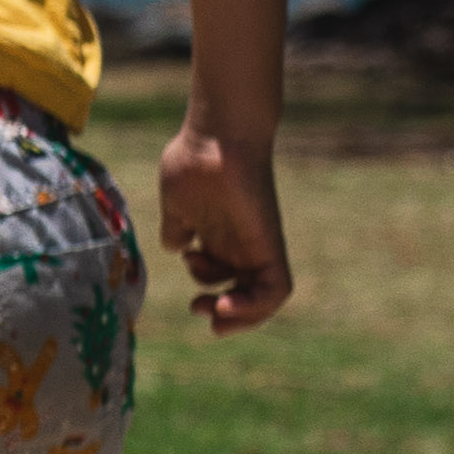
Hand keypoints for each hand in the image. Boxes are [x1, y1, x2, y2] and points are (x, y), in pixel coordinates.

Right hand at [160, 128, 294, 329]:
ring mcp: (257, 245)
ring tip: (213, 307)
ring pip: (265, 298)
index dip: (215, 299)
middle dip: (225, 314)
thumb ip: (176, 226)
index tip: (193, 303)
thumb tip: (175, 246)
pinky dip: (257, 307)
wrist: (216, 136)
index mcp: (220, 238)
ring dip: (240, 316)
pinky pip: (277, 288)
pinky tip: (227, 304)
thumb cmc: (194, 160)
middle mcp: (241, 245)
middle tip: (199, 309)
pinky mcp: (269, 244)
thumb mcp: (176, 203)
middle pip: (247, 294)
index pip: (228, 281)